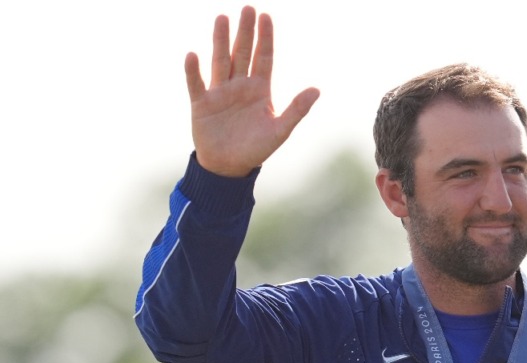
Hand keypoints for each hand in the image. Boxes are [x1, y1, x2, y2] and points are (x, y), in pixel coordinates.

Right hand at [185, 6, 319, 177]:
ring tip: (222, 18)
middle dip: (245, 31)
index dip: (265, 38)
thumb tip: (317, 90)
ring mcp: (220, 93)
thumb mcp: (281, 130)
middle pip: (243, 53)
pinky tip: (193, 55)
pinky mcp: (202, 104)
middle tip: (247, 8)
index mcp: (260, 90)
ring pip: (221, 61)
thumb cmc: (257, 149)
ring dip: (220, 41)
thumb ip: (297, 110)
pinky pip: (197, 84)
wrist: (229, 167)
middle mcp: (240, 86)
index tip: (266, 16)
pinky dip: (194, 71)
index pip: (264, 58)